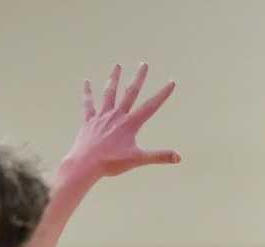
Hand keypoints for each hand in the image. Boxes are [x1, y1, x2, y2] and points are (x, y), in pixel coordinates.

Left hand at [61, 63, 180, 182]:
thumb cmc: (112, 162)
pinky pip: (88, 104)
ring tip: (117, 66)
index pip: (150, 106)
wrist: (86, 163)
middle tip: (143, 64)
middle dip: (138, 78)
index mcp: (130, 124)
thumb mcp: (138, 160)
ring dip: (114, 79)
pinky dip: (87, 92)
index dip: (162, 94)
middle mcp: (117, 116)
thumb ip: (159, 156)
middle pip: (130, 93)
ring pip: (109, 93)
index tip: (171, 82)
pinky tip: (86, 82)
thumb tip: (178, 158)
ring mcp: (102, 116)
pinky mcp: (89, 121)